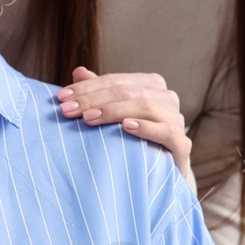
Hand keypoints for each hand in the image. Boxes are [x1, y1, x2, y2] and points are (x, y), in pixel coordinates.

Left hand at [56, 67, 192, 179]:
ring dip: (113, 111)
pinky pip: (166, 132)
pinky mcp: (182, 144)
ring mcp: (176, 119)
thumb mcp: (115, 114)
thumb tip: (78, 71)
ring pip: (145, 106)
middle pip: (126, 92)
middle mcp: (167, 97)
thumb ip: (100, 93)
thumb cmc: (135, 139)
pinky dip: (146, 127)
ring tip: (88, 119)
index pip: (114, 81)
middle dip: (93, 100)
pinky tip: (126, 127)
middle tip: (68, 110)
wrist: (163, 172)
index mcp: (150, 84)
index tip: (61, 98)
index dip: (86, 88)